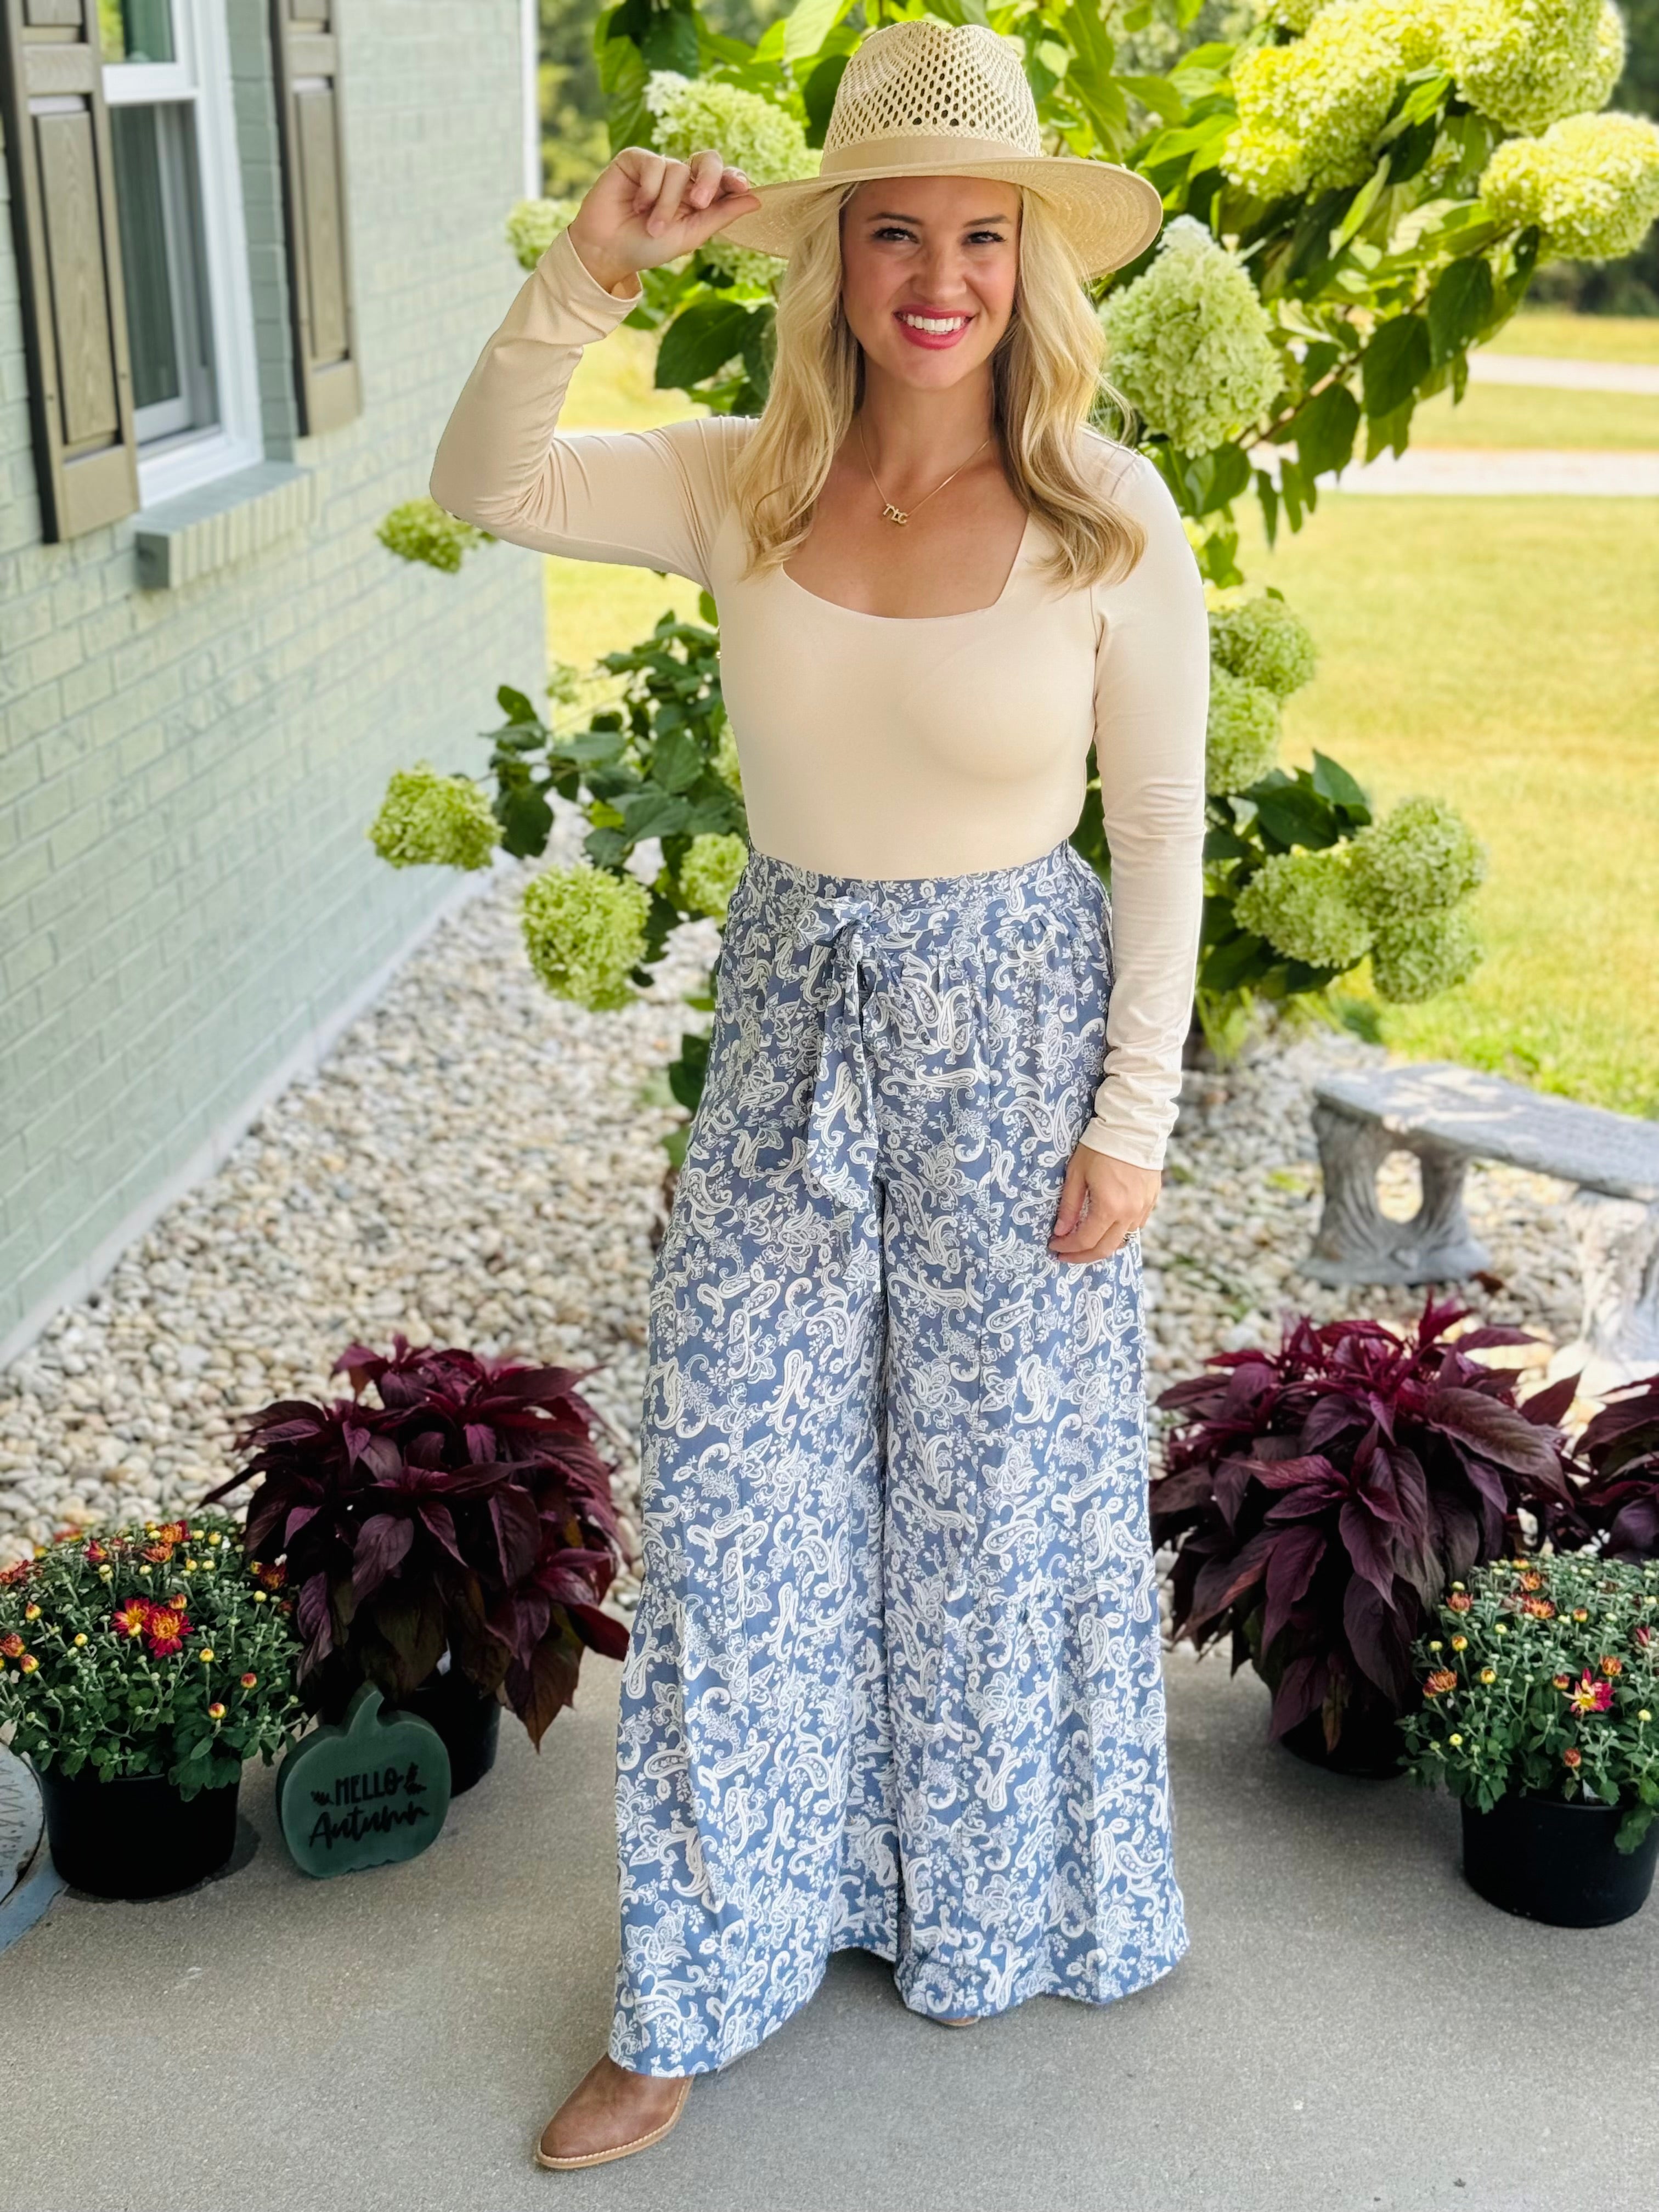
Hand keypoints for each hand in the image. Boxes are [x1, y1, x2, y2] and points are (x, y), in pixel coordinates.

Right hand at [566, 148, 761, 296]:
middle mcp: (681, 179)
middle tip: (698, 203)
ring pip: (678, 170)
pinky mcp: (635, 160)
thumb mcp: (690, 236)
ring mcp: (658, 167)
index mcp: (698, 197)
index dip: (733, 178)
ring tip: (652, 226)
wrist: (608, 251)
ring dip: (666, 203)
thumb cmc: (647, 247)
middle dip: (709, 179)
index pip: (723, 178)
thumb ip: (720, 216)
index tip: (742, 186)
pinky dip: (650, 189)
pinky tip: (638, 205)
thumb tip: (756, 199)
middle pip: (708, 160)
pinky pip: (654, 163)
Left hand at [1048, 1147, 1160, 1263]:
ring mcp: (1143, 1208)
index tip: (1054, 1246)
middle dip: (1082, 1257)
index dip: (1068, 1247)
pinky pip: (1135, 1227)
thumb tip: (1061, 1231)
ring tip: (1085, 1243)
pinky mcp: (1151, 1201)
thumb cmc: (1100, 1146)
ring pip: (1122, 1240)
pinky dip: (1119, 1233)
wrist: (1133, 1127)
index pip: (1085, 1240)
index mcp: (1109, 1207)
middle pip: (1105, 1249)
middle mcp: (1129, 1213)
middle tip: (1066, 1256)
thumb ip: (1069, 1206)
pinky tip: (1106, 1227)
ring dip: (1102, 1246)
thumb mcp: (1076, 1174)